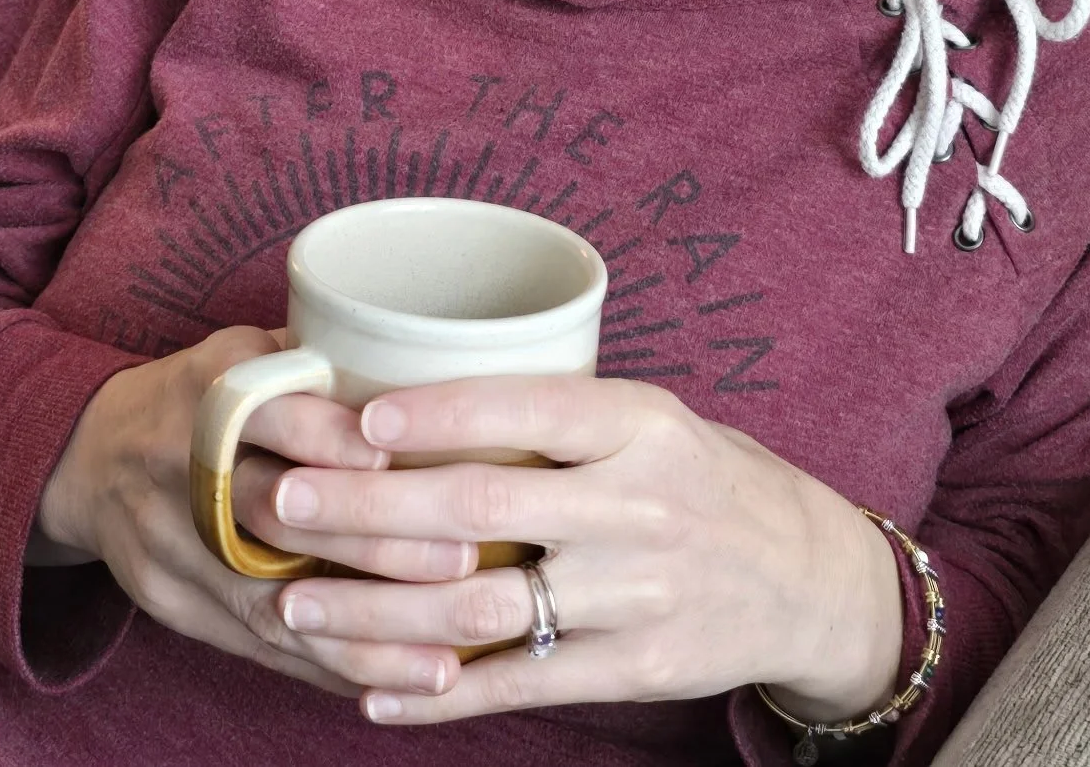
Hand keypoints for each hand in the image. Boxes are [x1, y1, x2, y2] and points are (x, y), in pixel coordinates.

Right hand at [35, 326, 480, 697]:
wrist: (88, 458)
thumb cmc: (198, 393)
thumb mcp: (244, 351)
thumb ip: (319, 356)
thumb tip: (426, 353)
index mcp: (202, 395)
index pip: (266, 416)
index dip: (329, 439)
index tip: (402, 459)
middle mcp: (181, 473)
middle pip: (272, 518)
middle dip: (370, 546)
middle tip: (460, 560)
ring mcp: (171, 551)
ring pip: (270, 602)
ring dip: (362, 634)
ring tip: (444, 657)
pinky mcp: (174, 608)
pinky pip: (258, 650)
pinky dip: (327, 669)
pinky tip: (393, 684)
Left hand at [263, 373, 903, 725]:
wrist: (805, 576)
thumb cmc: (701, 476)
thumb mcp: (651, 418)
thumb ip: (558, 415)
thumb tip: (416, 396)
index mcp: (641, 425)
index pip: (529, 409)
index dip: (442, 412)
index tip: (359, 417)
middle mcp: (638, 505)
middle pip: (483, 508)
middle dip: (370, 508)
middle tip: (284, 502)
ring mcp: (636, 594)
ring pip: (485, 604)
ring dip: (378, 611)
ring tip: (296, 604)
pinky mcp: (636, 669)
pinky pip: (522, 683)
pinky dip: (442, 694)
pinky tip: (374, 694)